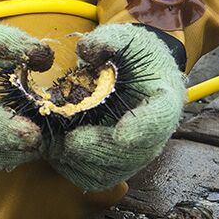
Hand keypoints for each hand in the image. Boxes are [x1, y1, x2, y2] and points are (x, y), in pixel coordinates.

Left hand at [45, 24, 186, 191]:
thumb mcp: (124, 39)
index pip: (161, 118)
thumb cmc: (131, 57)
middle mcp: (155, 134)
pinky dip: (72, 169)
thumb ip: (107, 42)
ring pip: (111, 173)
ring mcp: (136, 155)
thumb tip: (87, 51)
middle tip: (69, 141)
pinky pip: (94, 179)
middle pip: (133, 155)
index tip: (122, 133)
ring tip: (54, 145)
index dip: (143, 128)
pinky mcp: (115, 166)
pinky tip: (54, 151)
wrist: (135, 75)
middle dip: (98, 150)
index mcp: (164, 98)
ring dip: (80, 163)